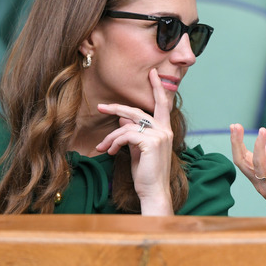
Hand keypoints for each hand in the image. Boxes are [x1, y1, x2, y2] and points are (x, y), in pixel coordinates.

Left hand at [95, 68, 174, 214]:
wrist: (153, 192)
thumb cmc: (146, 173)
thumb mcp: (138, 149)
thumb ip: (134, 132)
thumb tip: (122, 117)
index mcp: (165, 130)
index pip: (161, 104)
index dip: (156, 88)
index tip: (151, 73)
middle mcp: (165, 130)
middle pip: (137, 111)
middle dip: (117, 107)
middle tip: (100, 106)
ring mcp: (160, 136)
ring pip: (128, 125)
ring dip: (111, 136)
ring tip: (103, 147)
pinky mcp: (151, 143)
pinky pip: (126, 135)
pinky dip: (115, 142)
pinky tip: (111, 152)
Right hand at [229, 124, 265, 215]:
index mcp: (258, 177)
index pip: (243, 158)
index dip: (237, 143)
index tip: (234, 126)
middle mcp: (258, 182)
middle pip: (242, 161)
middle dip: (237, 143)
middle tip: (235, 126)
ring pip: (257, 165)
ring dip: (259, 146)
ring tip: (262, 131)